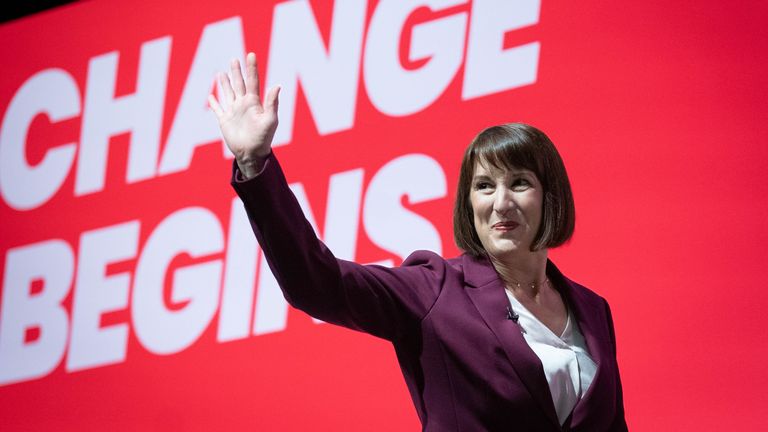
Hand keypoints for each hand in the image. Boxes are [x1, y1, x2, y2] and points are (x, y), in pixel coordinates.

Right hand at [209, 52, 279, 178]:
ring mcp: (233, 112)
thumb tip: (277, 85)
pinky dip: (214, 103)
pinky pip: (218, 110)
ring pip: (227, 93)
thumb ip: (272, 103)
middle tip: (234, 59)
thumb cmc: (264, 138)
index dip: (251, 68)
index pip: (252, 81)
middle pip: (239, 84)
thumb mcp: (270, 120)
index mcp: (254, 102)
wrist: (252, 154)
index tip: (251, 54)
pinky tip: (210, 97)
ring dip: (224, 83)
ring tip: (221, 73)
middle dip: (236, 72)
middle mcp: (243, 105)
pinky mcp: (225, 121)